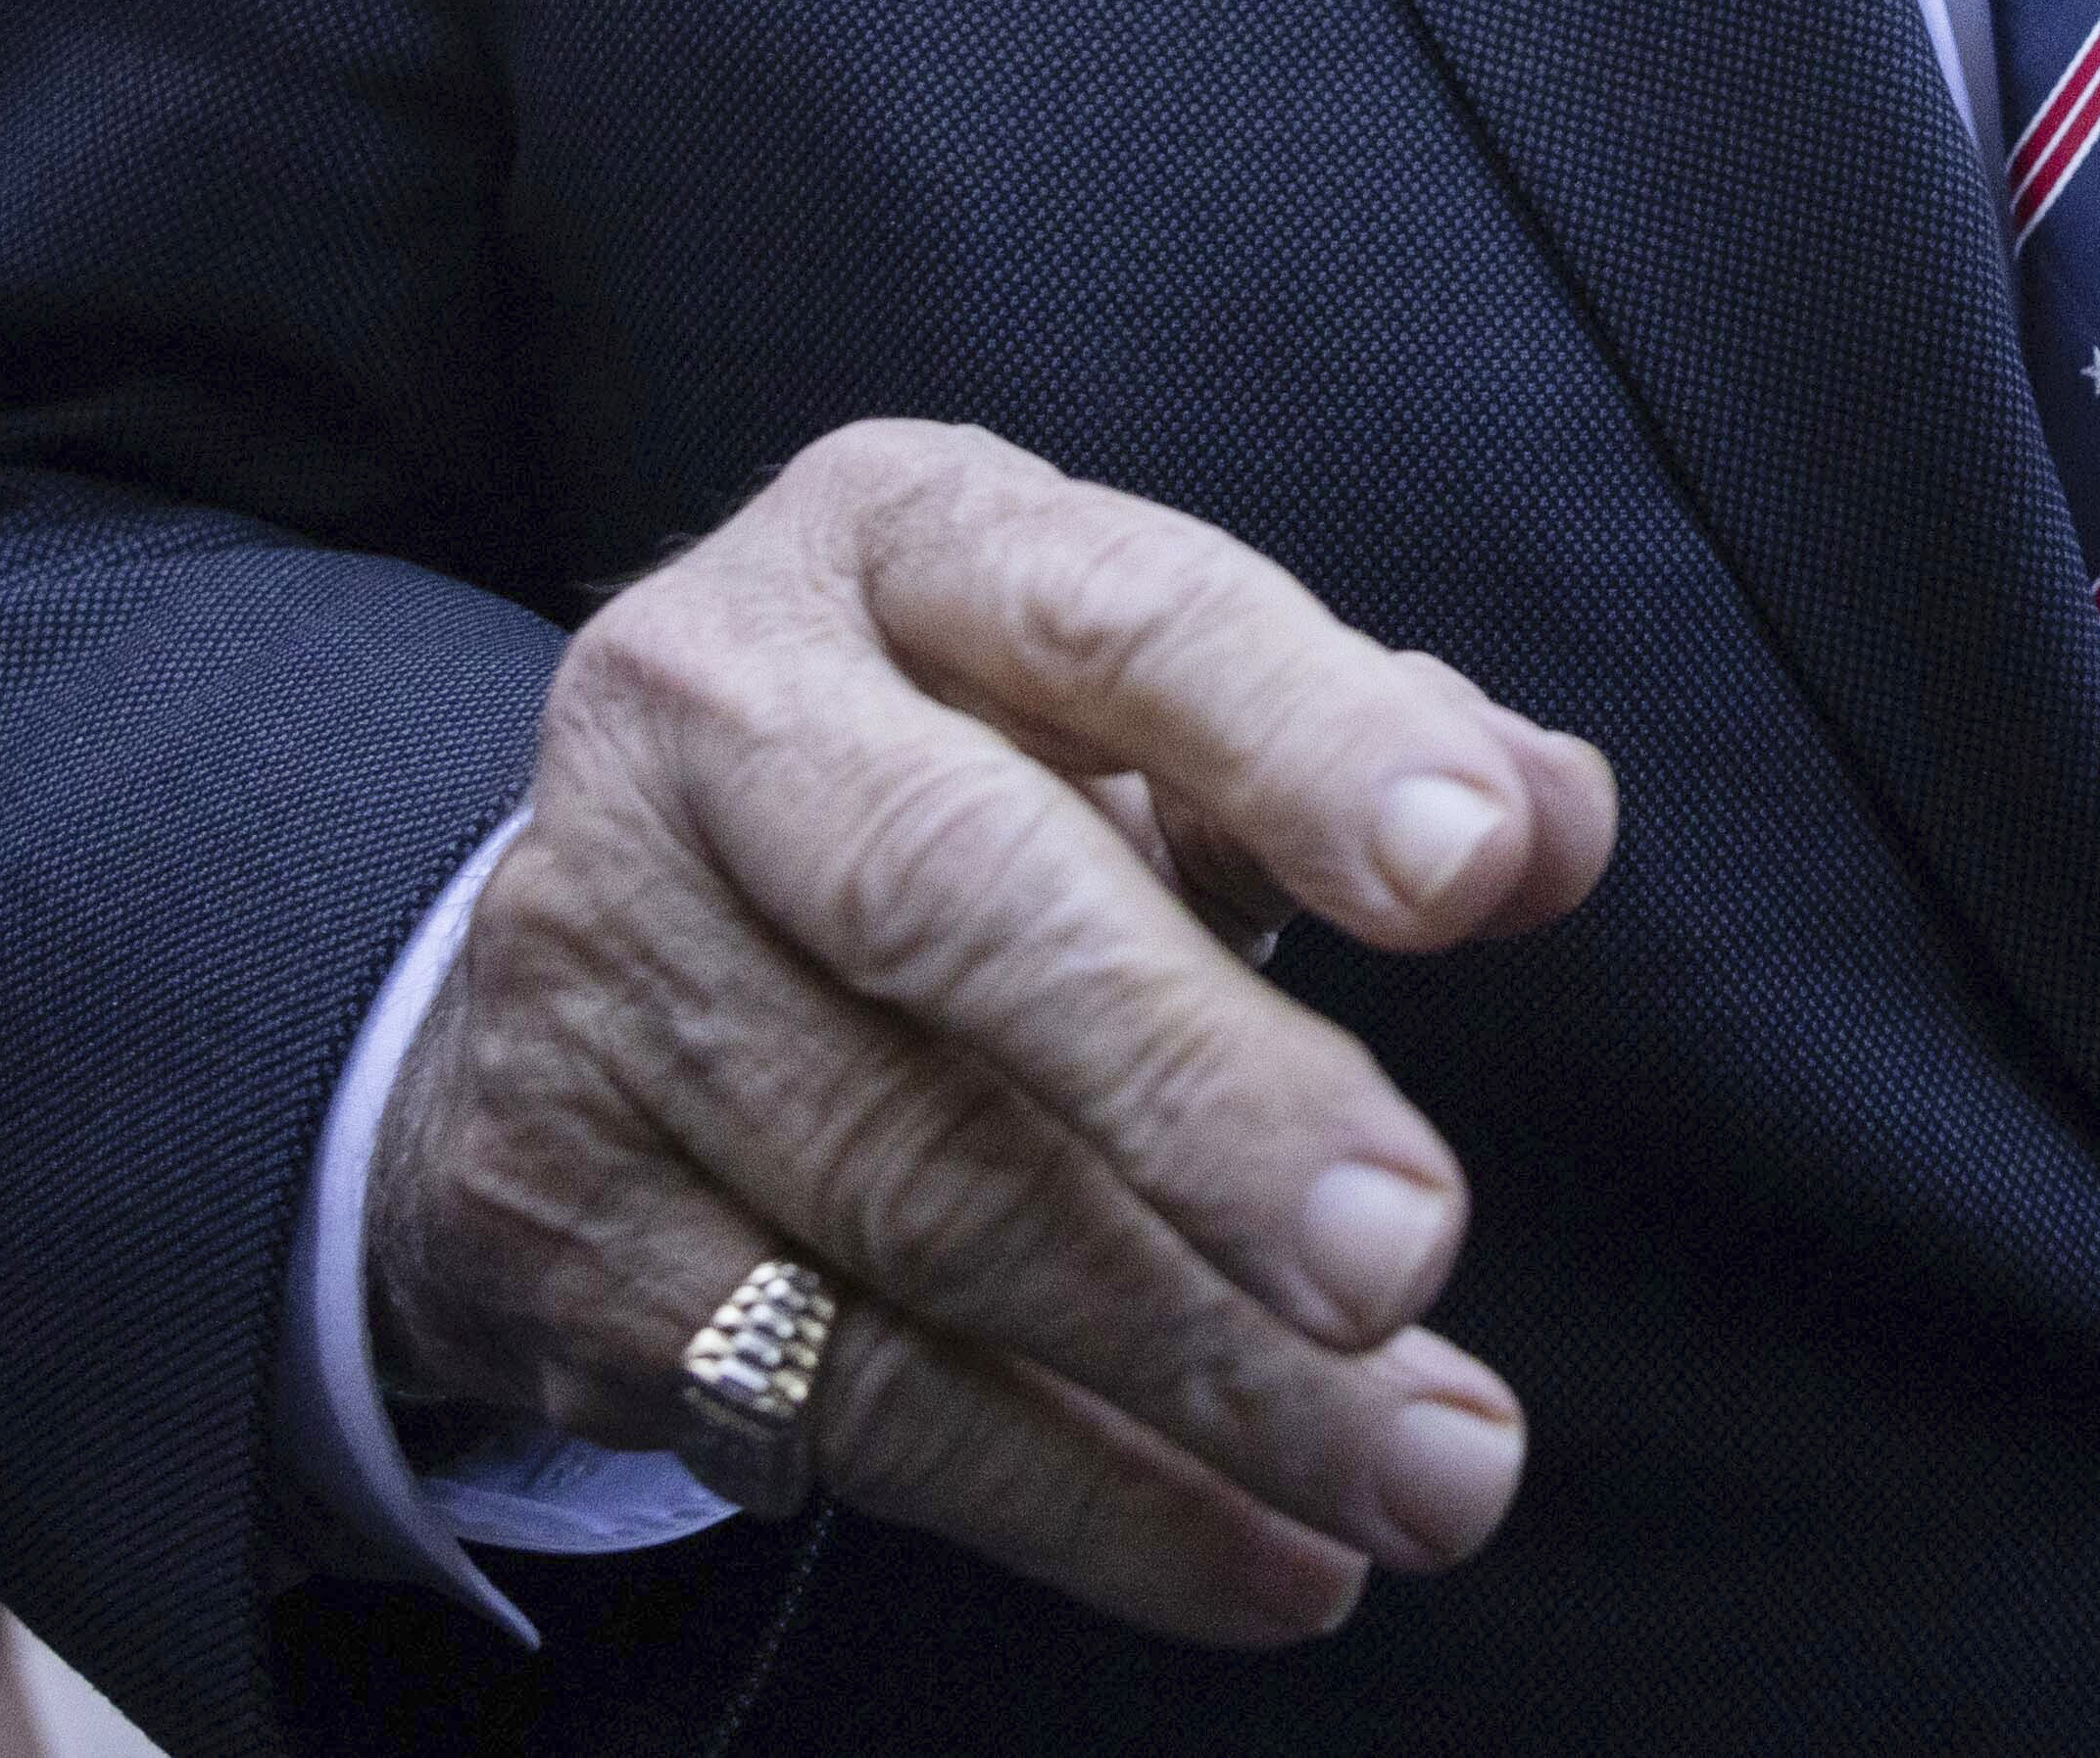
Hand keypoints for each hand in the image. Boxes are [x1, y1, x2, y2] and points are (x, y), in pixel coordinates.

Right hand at [365, 423, 1620, 1645]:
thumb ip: (1355, 750)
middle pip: (959, 905)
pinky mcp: (548, 1214)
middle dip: (1205, 1092)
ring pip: (916, 1197)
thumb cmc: (956, 781)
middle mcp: (705, 720)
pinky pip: (837, 1388)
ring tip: (1428, 1473)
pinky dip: (1077, 1499)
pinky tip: (1264, 1558)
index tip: (1475, 871)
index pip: (1118, 618)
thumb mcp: (1134, 711)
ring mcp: (599, 971)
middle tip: (1410, 1251)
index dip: (1302, 741)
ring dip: (1200, 1371)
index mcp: (894, 541)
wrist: (584, 937)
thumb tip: (1551, 820)